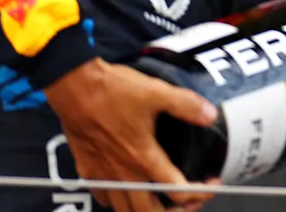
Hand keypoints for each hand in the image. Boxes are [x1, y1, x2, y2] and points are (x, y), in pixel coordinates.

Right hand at [43, 58, 217, 211]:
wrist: (73, 87)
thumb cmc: (112, 90)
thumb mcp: (157, 92)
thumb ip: (187, 105)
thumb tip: (210, 115)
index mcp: (143, 157)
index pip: (178, 191)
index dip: (200, 194)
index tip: (211, 184)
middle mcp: (123, 173)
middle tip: (190, 202)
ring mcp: (103, 174)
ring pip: (125, 210)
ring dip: (147, 210)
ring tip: (163, 202)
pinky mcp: (87, 169)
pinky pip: (104, 198)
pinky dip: (118, 201)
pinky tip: (127, 191)